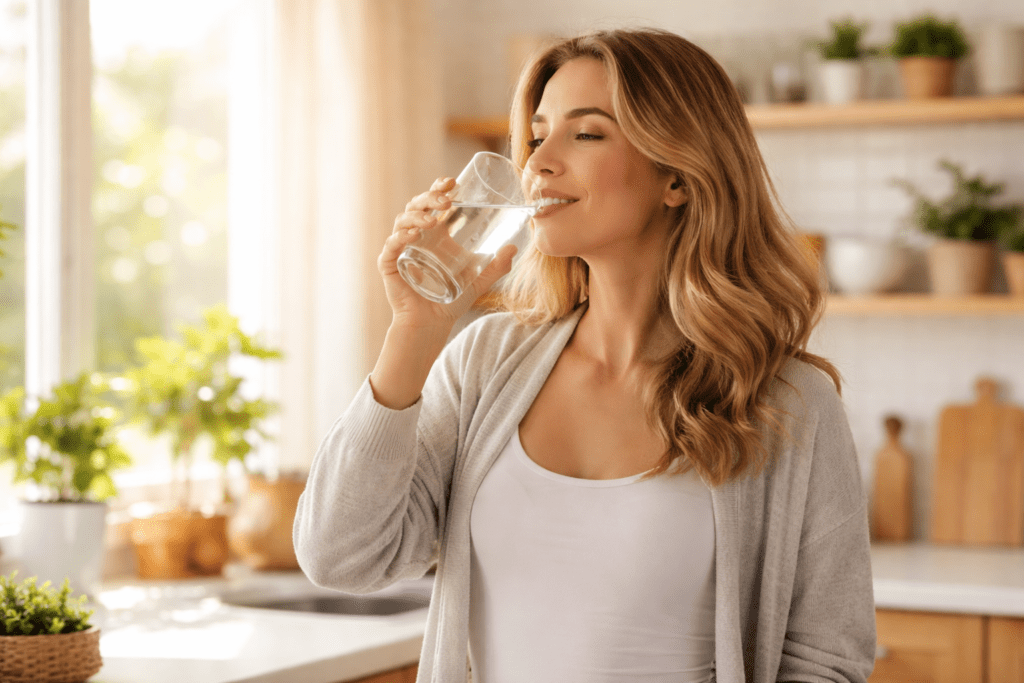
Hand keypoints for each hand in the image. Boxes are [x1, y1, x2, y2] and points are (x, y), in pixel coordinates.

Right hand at [379, 177, 517, 332]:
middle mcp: (415, 236)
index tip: (452, 182)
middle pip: (416, 205)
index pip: (432, 202)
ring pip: (402, 221)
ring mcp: (401, 248)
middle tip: (446, 200)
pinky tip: (413, 235)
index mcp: (434, 234)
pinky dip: (400, 237)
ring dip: (417, 216)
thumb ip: (497, 266)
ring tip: (433, 221)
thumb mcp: (479, 281)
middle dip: (429, 198)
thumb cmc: (451, 300)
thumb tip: (514, 248)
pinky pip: (392, 246)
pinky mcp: (390, 264)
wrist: (431, 324)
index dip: (439, 188)